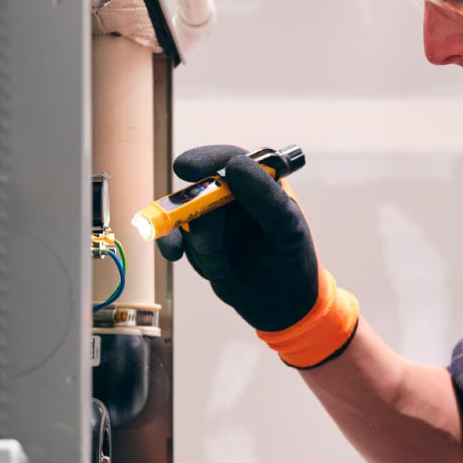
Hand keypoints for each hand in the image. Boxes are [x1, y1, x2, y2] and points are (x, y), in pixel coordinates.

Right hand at [158, 144, 358, 366]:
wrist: (280, 303)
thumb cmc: (291, 258)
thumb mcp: (286, 228)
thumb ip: (264, 196)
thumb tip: (234, 164)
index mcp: (259, 183)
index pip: (230, 158)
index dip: (207, 159)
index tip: (186, 168)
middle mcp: (232, 195)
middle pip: (200, 190)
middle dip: (200, 219)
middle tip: (210, 246)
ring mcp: (213, 218)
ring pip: (186, 216)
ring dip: (198, 245)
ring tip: (219, 268)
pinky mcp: (198, 240)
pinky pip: (175, 235)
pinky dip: (171, 244)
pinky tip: (174, 255)